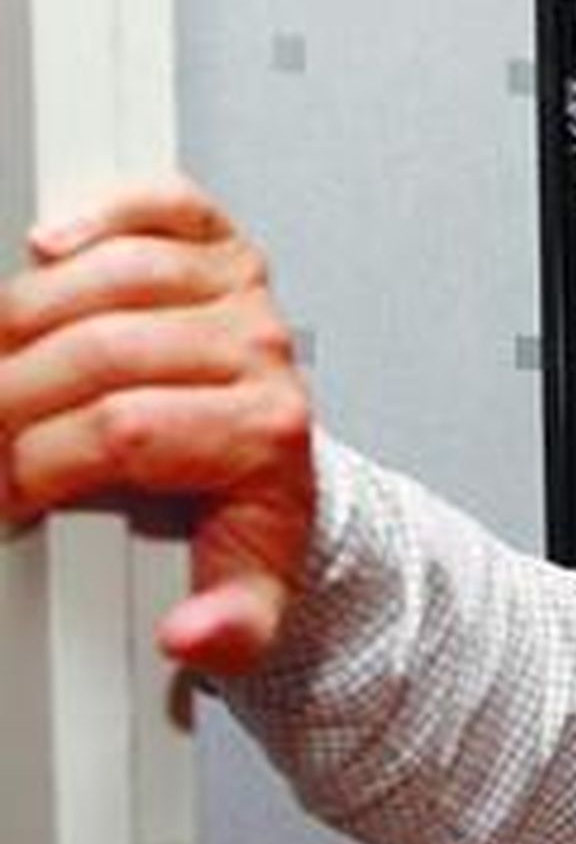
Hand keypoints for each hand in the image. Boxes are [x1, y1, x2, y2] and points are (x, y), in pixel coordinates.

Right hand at [0, 178, 314, 675]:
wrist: (279, 458)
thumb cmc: (248, 512)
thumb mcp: (248, 589)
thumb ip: (228, 629)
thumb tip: (189, 640)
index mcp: (267, 434)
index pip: (123, 432)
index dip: (40, 462)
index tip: (4, 492)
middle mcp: (260, 349)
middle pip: (99, 353)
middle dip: (10, 399)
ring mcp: (240, 290)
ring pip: (105, 277)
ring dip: (21, 318)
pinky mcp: (219, 243)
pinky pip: (157, 204)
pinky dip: (97, 214)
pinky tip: (48, 247)